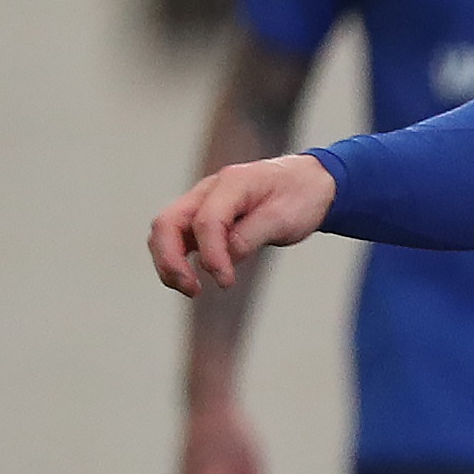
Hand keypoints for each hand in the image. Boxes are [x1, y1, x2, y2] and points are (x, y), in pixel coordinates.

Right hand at [150, 154, 333, 293]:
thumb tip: (227, 255)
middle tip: (192, 290)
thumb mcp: (286, 217)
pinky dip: (176, 260)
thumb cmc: (299, 197)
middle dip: (171, 260)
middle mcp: (208, 190)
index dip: (212, 255)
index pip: (207, 220)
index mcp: (233, 183)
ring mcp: (201, 203)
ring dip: (168, 263)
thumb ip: (253, 234)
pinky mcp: (201, 218)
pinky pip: (177, 238)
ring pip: (165, 232)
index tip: (226, 282)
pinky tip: (191, 280)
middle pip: (168, 222)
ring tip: (191, 290)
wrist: (307, 183)